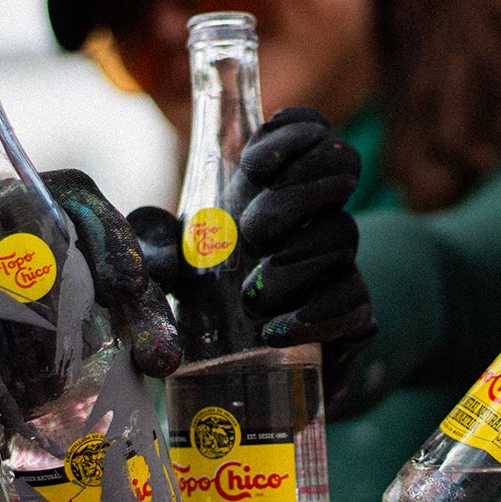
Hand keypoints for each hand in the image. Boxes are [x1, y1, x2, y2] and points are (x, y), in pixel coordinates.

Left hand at [0, 169, 177, 442]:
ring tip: (134, 389)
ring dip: (112, 357)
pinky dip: (56, 397)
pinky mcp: (14, 344)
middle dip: (138, 311)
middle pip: (100, 266)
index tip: (128, 285)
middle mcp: (13, 250)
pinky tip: (7, 429)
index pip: (70, 205)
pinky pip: (58, 364)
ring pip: (91, 317)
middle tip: (159, 359)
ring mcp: (18, 298)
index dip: (113, 239)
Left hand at [131, 107, 376, 405]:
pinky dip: (314, 315)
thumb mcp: (173, 265)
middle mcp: (317, 217)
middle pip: (342, 165)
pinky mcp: (352, 317)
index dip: (292, 132)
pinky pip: (354, 304)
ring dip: (296, 261)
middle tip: (252, 232)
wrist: (251, 371)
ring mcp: (340, 264)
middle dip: (295, 193)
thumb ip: (156, 240)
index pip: (309, 130)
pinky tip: (273, 333)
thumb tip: (146, 221)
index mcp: (277, 189)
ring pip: (343, 234)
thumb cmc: (210, 304)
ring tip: (252, 297)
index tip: (252, 166)